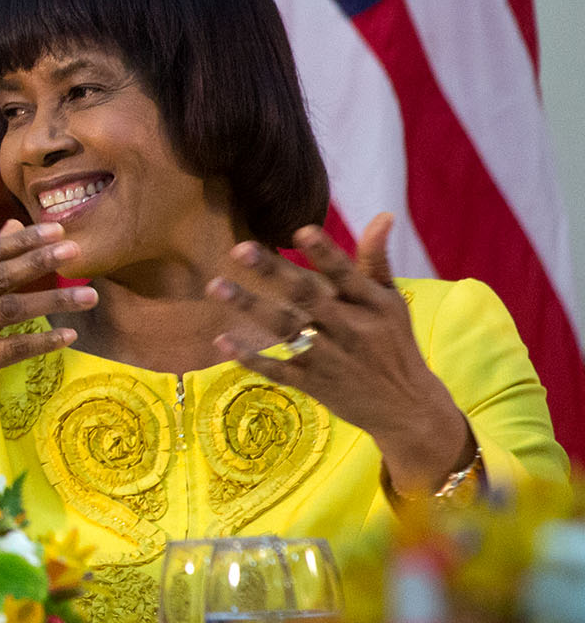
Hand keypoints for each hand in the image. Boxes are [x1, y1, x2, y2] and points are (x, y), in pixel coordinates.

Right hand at [0, 221, 95, 441]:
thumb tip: (12, 225)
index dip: (21, 241)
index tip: (55, 230)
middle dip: (40, 261)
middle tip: (75, 250)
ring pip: (11, 309)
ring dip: (54, 302)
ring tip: (90, 296)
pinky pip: (14, 348)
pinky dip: (43, 341)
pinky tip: (69, 336)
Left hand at [209, 223, 470, 495]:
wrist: (406, 407)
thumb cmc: (393, 342)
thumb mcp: (391, 301)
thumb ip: (376, 260)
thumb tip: (382, 215)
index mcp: (371, 303)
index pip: (345, 274)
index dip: (325, 253)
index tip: (301, 230)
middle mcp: (350, 328)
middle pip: (306, 296)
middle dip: (273, 272)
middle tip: (239, 249)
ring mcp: (330, 357)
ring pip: (286, 329)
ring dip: (250, 307)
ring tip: (216, 286)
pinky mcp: (314, 383)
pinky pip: (279, 369)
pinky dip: (252, 358)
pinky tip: (223, 341)